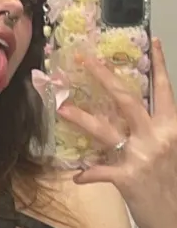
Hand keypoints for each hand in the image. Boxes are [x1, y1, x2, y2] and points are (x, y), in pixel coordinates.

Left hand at [57, 37, 176, 227]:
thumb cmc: (176, 186)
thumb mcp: (174, 151)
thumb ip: (159, 132)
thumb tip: (139, 118)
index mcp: (173, 129)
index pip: (165, 91)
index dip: (160, 65)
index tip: (154, 41)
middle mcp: (158, 137)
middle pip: (128, 99)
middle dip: (105, 77)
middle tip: (85, 61)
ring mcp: (142, 157)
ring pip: (106, 130)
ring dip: (82, 118)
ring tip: (62, 108)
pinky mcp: (128, 179)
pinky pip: (100, 171)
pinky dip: (88, 175)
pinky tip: (78, 177)